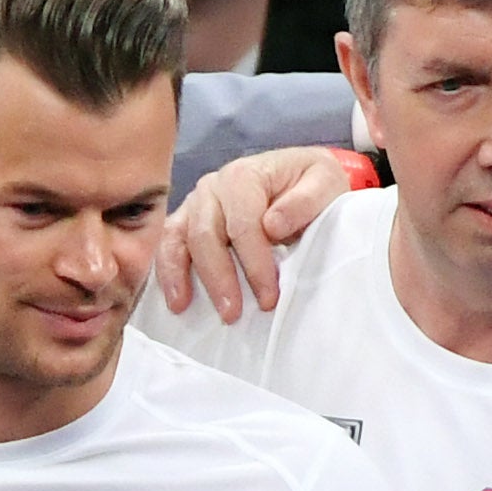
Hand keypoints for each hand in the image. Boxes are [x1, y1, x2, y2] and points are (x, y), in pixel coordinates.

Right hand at [154, 147, 370, 322]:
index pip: (243, 224)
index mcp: (244, 176)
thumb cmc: (311, 184)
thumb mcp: (325, 183)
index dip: (254, 264)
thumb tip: (272, 225)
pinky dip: (166, 270)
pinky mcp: (187, 220)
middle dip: (219, 277)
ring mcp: (195, 203)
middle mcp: (213, 187)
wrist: (299, 178)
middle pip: (206, 234)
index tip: (268, 298)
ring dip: (182, 276)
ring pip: (180, 239)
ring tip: (185, 308)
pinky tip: (175, 298)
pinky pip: (167, 244)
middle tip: (232, 314)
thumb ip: (305, 201)